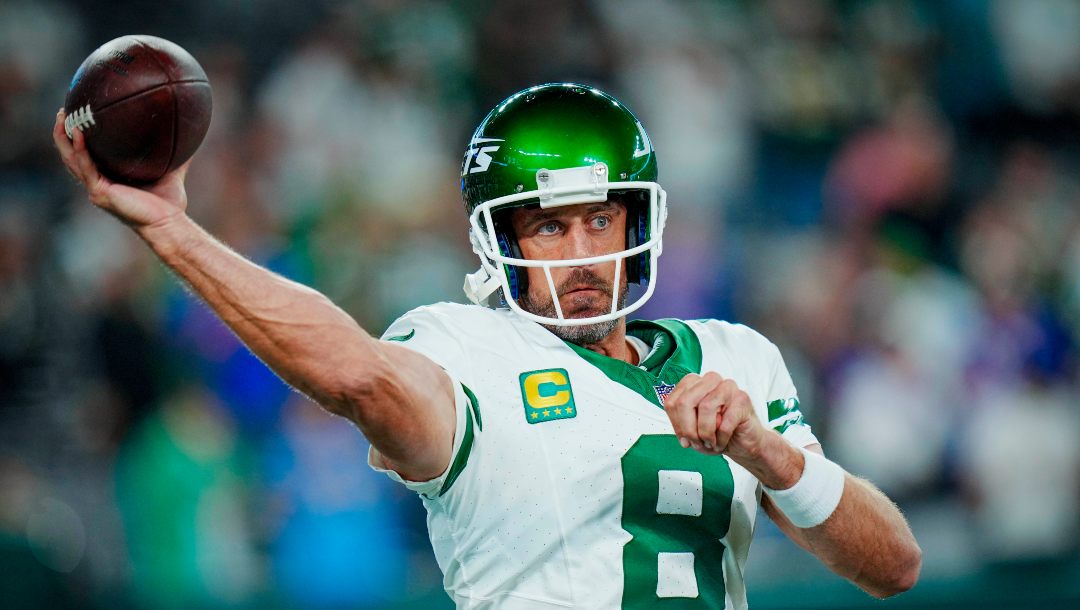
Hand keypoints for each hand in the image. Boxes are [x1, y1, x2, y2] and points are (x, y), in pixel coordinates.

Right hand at [52, 108, 190, 230]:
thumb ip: (177, 155)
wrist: (168, 223)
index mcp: (108, 178)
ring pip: (71, 160)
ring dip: (63, 138)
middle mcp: (98, 183)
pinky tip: (78, 133)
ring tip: (62, 117)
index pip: (86, 156)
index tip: (77, 115)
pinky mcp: (99, 192)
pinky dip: (80, 150)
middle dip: (62, 133)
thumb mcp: (171, 172)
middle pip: (70, 155)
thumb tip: (191, 135)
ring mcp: (96, 189)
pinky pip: (85, 167)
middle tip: (62, 111)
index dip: (78, 138)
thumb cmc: (169, 203)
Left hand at [663, 372, 768, 462]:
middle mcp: (710, 380)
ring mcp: (727, 387)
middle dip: (688, 429)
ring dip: (706, 433)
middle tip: (696, 443)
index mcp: (693, 384)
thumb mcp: (693, 432)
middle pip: (685, 401)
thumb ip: (683, 427)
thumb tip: (684, 433)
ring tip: (710, 443)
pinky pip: (724, 421)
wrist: (743, 443)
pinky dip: (720, 438)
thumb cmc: (716, 433)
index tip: (685, 439)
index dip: (676, 424)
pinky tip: (721, 442)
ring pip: (705, 407)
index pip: (673, 401)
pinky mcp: (742, 399)